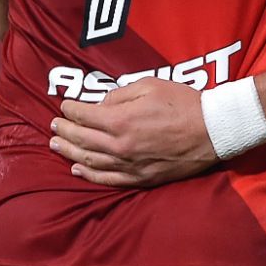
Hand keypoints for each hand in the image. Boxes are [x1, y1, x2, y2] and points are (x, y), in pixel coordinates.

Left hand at [49, 77, 216, 187]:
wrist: (213, 131)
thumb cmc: (183, 103)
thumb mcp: (149, 85)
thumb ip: (120, 94)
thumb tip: (101, 103)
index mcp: (121, 120)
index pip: (84, 115)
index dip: (70, 109)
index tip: (64, 105)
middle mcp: (120, 146)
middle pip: (81, 140)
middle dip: (64, 131)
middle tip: (52, 125)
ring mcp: (130, 165)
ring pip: (90, 162)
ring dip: (69, 153)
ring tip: (55, 145)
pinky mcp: (141, 178)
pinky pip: (108, 179)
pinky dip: (89, 175)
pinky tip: (77, 170)